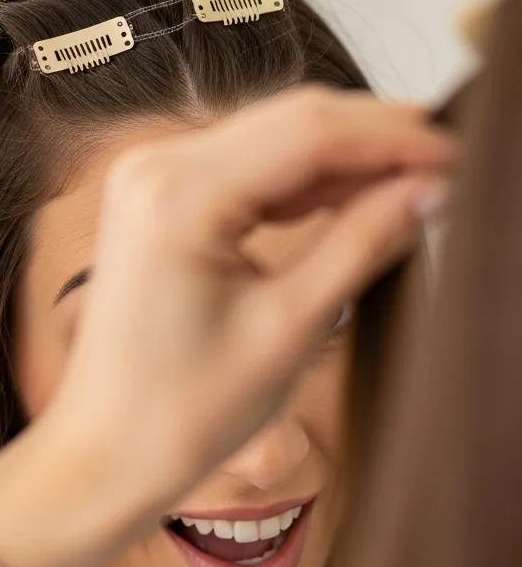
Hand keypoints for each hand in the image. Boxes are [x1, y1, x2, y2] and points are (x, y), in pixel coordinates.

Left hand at [0, 86, 453, 566]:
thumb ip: (360, 242)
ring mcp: (150, 177)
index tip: (457, 153)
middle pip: (288, 120)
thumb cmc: (181, 408)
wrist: (109, 446)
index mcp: (176, 194)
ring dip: (340, 154)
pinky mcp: (157, 197)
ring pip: (269, 136)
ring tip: (411, 182)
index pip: (309, 131)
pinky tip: (351, 194)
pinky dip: (299, 178)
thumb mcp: (289, 326)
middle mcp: (154, 166)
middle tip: (445, 165)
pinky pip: (243, 166)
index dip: (392, 135)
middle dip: (371, 136)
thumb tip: (425, 187)